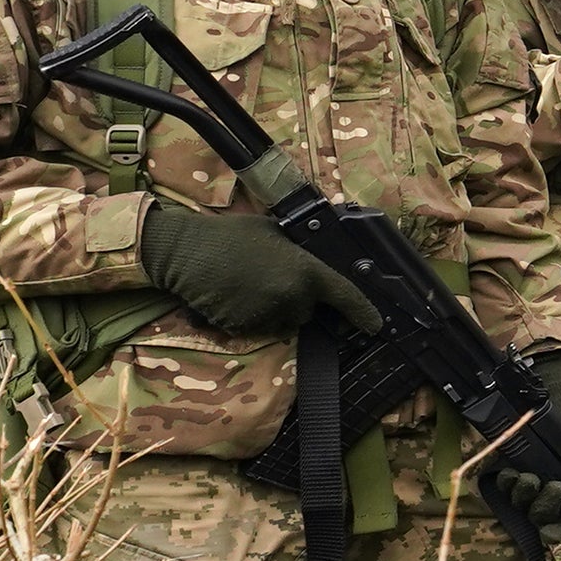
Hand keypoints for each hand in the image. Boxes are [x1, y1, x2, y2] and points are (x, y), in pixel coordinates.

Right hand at [137, 201, 377, 339]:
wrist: (185, 252)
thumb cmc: (230, 236)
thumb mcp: (274, 232)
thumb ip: (299, 247)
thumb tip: (314, 244)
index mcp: (306, 271)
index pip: (345, 296)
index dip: (363, 312)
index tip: (376, 326)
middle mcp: (292, 298)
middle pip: (306, 312)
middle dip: (295, 301)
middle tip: (269, 280)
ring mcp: (267, 315)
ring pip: (280, 322)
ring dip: (271, 312)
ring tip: (247, 287)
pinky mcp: (242, 328)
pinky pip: (254, 329)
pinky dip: (247, 318)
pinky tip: (232, 297)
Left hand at [487, 353, 560, 525]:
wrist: (558, 398)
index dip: (556, 533)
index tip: (551, 529)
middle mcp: (550, 493)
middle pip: (540, 518)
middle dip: (543, 508)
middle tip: (553, 486)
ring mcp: (529, 482)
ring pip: (520, 504)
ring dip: (523, 494)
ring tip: (529, 475)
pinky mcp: (511, 469)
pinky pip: (503, 487)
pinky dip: (507, 483)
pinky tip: (513, 470)